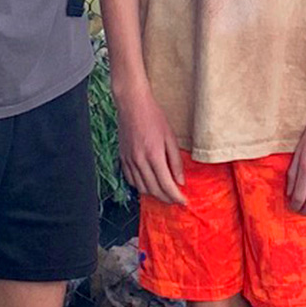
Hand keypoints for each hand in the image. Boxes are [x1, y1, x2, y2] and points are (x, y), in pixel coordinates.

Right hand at [115, 77, 187, 205]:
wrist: (132, 104)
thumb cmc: (154, 116)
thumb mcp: (171, 137)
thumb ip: (175, 161)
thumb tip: (180, 181)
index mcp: (154, 155)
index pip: (166, 185)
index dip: (176, 197)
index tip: (183, 202)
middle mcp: (139, 161)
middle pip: (154, 190)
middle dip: (167, 199)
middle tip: (176, 200)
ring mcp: (129, 161)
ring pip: (141, 188)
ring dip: (154, 194)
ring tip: (164, 193)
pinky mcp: (122, 158)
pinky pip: (131, 180)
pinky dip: (141, 186)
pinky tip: (149, 184)